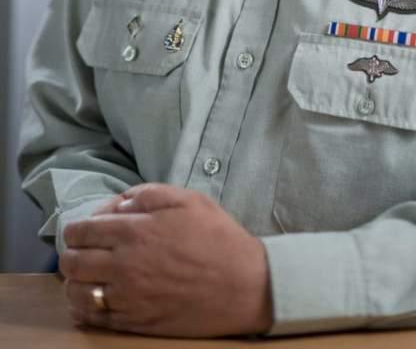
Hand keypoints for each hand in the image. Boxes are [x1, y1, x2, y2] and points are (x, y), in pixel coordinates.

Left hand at [59, 183, 272, 336]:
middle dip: (71, 253)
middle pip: (72, 261)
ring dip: (75, 281)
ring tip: (86, 276)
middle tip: (82, 251)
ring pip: (77, 292)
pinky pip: (93, 318)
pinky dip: (84, 307)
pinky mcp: (134, 322)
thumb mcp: (188, 199)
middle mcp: (124, 265)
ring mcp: (127, 297)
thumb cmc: (217, 237)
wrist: (244, 285)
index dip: (76, 228)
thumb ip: (148, 194)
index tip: (82, 230)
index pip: (82, 230)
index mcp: (135, 231)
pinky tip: (92, 299)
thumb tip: (118, 204)